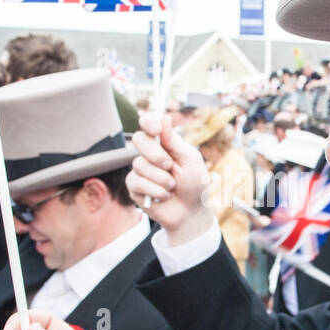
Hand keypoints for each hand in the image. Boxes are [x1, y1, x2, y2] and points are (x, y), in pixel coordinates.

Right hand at [127, 113, 214, 244]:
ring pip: (140, 164)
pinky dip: (155, 190)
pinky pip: (138, 182)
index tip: (155, 128)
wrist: (191, 212)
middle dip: (155, 153)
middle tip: (170, 165)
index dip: (148, 122)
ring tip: (172, 187)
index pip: (148, 125)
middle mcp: (149, 154)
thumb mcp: (191, 160)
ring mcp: (140, 171)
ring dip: (161, 178)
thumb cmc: (195, 184)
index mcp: (163, 144)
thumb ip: (175, 141)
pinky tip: (164, 196)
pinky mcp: (134, 188)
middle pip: (139, 140)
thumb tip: (164, 117)